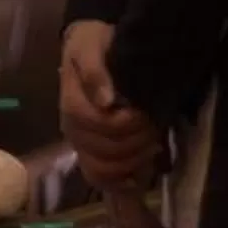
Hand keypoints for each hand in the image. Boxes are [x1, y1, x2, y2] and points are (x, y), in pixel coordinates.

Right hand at [60, 20, 162, 193]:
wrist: (89, 47)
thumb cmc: (94, 45)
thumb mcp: (92, 45)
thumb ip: (96, 71)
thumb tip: (106, 101)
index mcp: (71, 103)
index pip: (102, 126)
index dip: (129, 124)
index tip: (147, 111)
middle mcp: (71, 128)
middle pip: (105, 150)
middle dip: (136, 142)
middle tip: (156, 126)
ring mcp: (79, 142)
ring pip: (102, 168)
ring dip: (132, 161)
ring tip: (152, 144)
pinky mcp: (88, 151)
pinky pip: (98, 177)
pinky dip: (117, 182)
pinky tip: (136, 178)